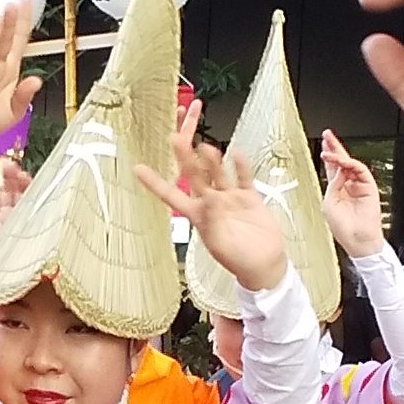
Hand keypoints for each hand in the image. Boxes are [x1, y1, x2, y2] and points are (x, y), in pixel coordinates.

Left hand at [137, 133, 288, 295]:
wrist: (264, 264)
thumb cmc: (239, 261)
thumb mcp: (220, 243)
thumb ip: (213, 218)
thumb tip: (209, 198)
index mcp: (198, 215)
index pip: (170, 195)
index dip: (154, 183)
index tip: (139, 169)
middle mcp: (212, 203)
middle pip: (194, 176)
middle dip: (185, 159)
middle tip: (176, 139)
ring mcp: (230, 198)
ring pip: (217, 173)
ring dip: (211, 160)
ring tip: (205, 146)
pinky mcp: (249, 197)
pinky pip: (243, 177)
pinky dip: (240, 166)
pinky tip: (236, 153)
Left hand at [319, 129, 386, 260]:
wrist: (358, 240)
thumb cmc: (343, 228)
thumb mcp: (329, 204)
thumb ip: (332, 185)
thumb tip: (337, 171)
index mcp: (337, 190)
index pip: (332, 168)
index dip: (327, 155)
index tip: (323, 143)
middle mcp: (348, 185)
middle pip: (341, 162)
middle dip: (334, 147)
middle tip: (328, 135)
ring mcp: (358, 185)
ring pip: (350, 164)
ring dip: (339, 155)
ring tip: (330, 150)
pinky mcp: (369, 187)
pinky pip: (360, 171)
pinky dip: (350, 165)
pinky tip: (342, 163)